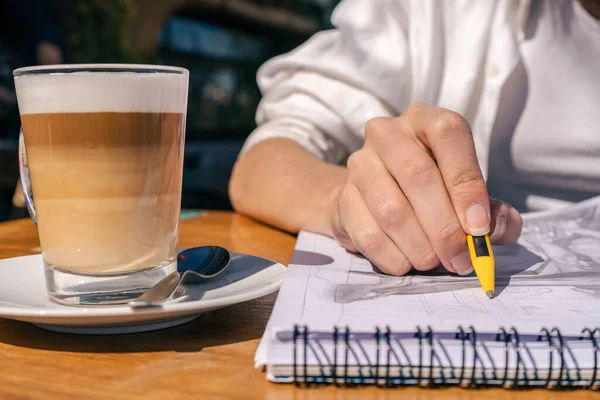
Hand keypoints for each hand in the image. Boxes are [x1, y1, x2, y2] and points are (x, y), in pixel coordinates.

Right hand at [329, 103, 522, 274]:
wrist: (370, 199)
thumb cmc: (429, 192)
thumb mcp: (465, 193)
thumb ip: (491, 211)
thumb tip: (500, 228)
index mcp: (425, 120)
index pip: (448, 134)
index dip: (466, 182)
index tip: (479, 227)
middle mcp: (387, 134)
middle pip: (417, 175)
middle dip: (444, 227)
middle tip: (460, 259)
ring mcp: (360, 164)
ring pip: (392, 210)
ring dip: (420, 247)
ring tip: (435, 263)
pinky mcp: (343, 197)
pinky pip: (368, 233)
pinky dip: (394, 257)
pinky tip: (407, 263)